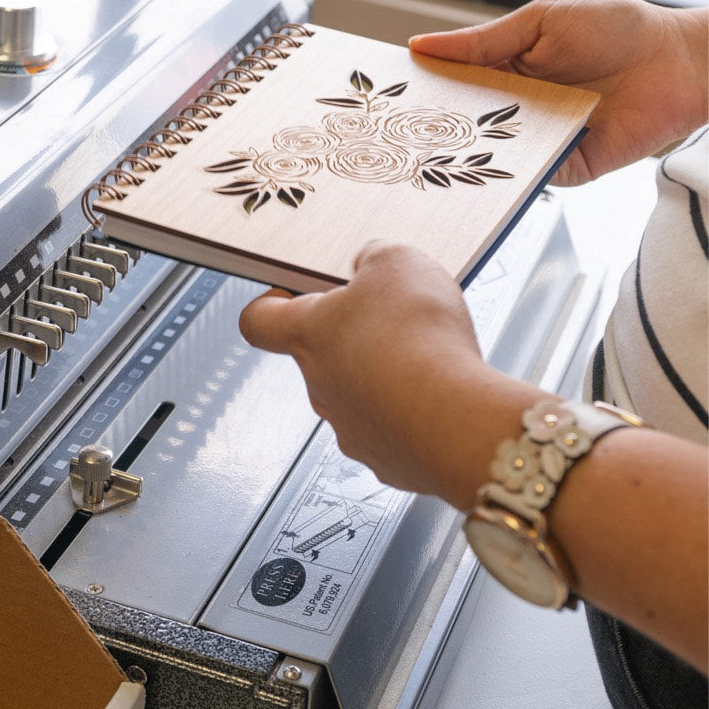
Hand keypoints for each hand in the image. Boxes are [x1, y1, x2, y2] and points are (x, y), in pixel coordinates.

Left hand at [239, 241, 549, 507]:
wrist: (457, 419)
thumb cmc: (420, 340)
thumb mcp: (398, 262)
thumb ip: (374, 256)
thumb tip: (370, 264)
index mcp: (308, 334)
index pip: (258, 321)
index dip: (269, 305)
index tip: (286, 295)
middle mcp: (319, 385)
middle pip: (321, 356)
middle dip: (354, 337)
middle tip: (392, 320)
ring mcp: (350, 427)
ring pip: (359, 394)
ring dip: (385, 376)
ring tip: (427, 359)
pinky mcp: (386, 459)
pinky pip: (394, 428)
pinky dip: (414, 412)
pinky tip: (441, 394)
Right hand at [409, 0, 708, 185]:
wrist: (679, 62)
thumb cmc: (617, 30)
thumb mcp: (540, 22)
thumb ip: (482, 41)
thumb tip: (422, 45)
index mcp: (506, 74)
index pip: (454, 87)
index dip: (424, 92)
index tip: (390, 97)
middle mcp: (516, 112)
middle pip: (464, 127)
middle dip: (434, 130)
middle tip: (395, 133)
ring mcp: (538, 143)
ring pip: (489, 156)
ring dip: (463, 155)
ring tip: (425, 156)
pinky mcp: (562, 169)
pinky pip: (525, 176)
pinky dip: (506, 174)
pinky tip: (482, 169)